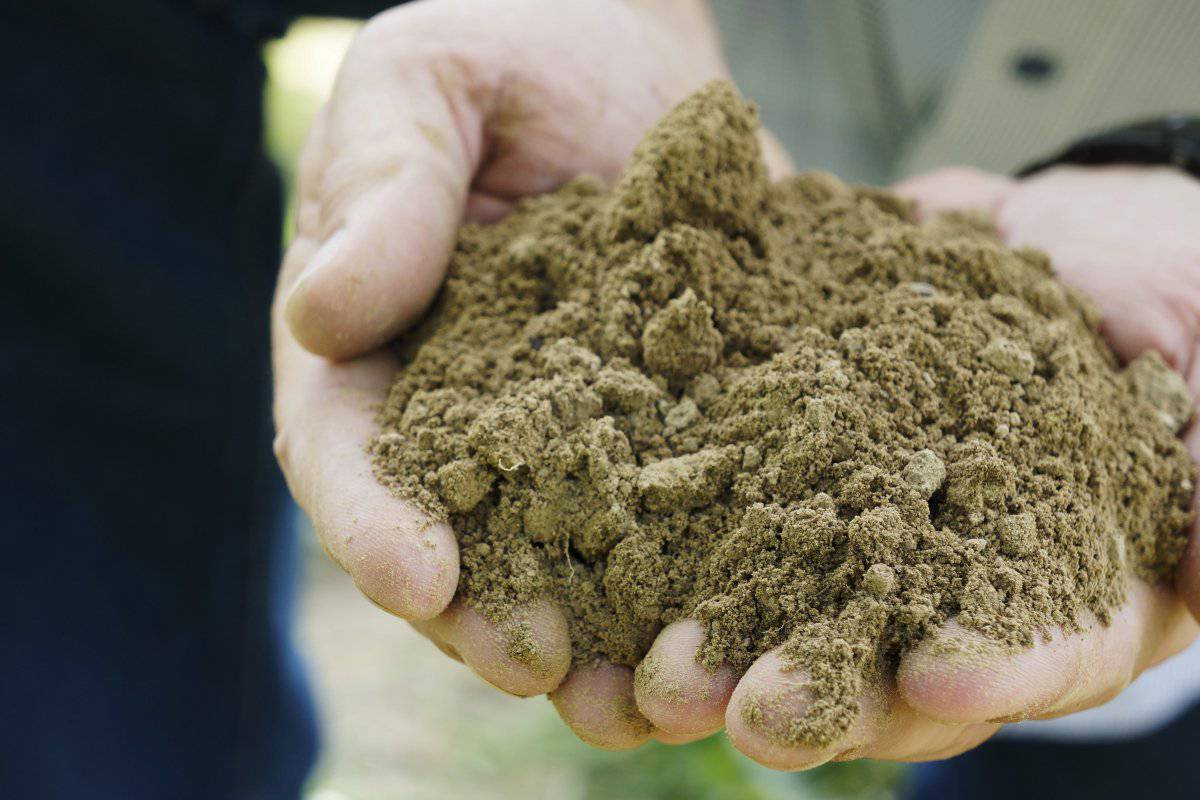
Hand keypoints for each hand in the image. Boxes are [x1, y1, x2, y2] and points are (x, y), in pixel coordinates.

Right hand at [271, 0, 792, 745]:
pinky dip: (701, 579)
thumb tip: (322, 315)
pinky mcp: (673, 428)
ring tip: (642, 695)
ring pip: (567, 559)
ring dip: (598, 638)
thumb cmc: (510, 52)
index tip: (414, 574)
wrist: (633, 53)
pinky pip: (680, 516)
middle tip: (536, 664)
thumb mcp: (428, 86)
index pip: (346, 449)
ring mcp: (575, 435)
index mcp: (380, 348)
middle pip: (456, 538)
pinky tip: (743, 623)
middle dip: (487, 611)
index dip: (371, 518)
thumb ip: (382, 187)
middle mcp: (470, 416)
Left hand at [621, 164, 1199, 768]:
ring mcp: (859, 534)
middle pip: (893, 665)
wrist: (1052, 236)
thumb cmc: (1163, 289)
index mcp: (1072, 580)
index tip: (942, 681)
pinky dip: (664, 551)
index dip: (1001, 668)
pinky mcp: (781, 473)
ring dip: (724, 654)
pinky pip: (718, 518)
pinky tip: (606, 593)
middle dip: (827, 694)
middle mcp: (953, 582)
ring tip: (658, 682)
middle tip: (755, 719)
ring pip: (788, 613)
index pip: (1049, 647)